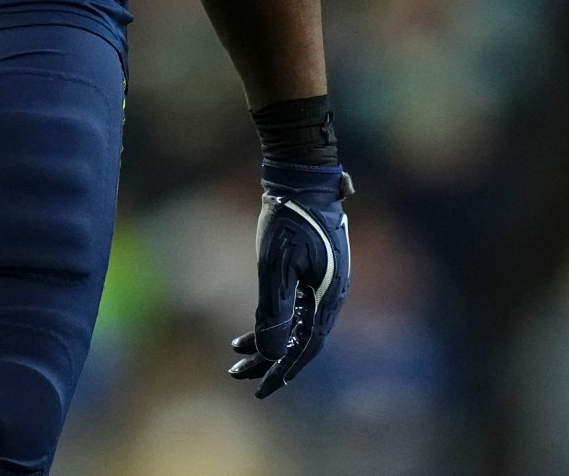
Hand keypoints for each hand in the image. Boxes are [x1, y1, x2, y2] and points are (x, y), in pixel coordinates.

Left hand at [229, 161, 349, 396]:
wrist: (303, 178)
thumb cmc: (289, 218)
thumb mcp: (276, 264)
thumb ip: (274, 309)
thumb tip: (272, 353)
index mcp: (328, 297)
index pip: (306, 348)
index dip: (282, 371)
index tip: (260, 389)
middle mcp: (332, 296)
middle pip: (301, 342)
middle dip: (269, 361)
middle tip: (238, 375)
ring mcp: (326, 285)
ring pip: (296, 326)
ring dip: (269, 343)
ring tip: (236, 354)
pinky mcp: (316, 274)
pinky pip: (296, 309)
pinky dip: (274, 322)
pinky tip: (251, 328)